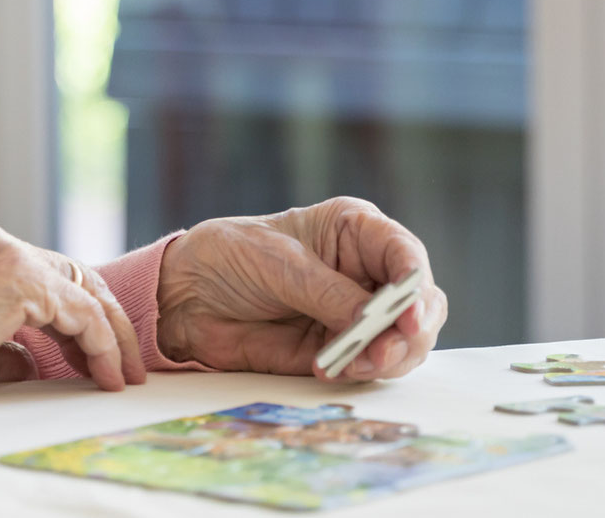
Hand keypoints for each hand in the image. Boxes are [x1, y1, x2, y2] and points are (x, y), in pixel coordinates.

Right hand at [0, 223, 147, 392]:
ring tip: (122, 376)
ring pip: (85, 291)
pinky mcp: (23, 279)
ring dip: (111, 336)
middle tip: (119, 364)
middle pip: (73, 275)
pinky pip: (83, 314)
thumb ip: (1, 347)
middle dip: (102, 322)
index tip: (88, 356)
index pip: (44, 274)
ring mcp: (9, 255)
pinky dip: (102, 345)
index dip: (74, 317)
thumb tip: (28, 363)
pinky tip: (105, 376)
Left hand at [154, 197, 446, 383]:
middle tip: (382, 352)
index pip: (406, 255)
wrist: (186, 297)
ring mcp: (356, 313)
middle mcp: (366, 272)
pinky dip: (361, 372)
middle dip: (409, 331)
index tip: (407, 316)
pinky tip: (330, 368)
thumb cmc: (229, 255)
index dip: (414, 285)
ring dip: (388, 358)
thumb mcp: (277, 262)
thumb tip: (370, 320)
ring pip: (404, 342)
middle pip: (419, 305)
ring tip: (354, 364)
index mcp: (356, 231)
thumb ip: (325, 291)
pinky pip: (370, 366)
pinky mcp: (340, 349)